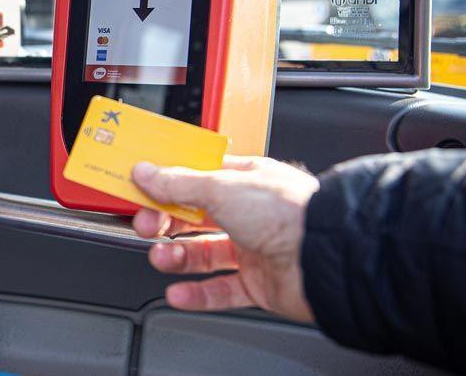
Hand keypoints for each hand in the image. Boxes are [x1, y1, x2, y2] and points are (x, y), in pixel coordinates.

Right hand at [131, 155, 319, 322]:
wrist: (326, 257)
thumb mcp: (221, 187)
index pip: (195, 178)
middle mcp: (248, 213)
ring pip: (203, 253)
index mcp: (244, 180)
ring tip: (159, 257)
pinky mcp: (258, 283)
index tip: (139, 189)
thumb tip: (146, 173)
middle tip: (145, 224)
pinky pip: (220, 289)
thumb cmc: (289, 212)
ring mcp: (253, 249)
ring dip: (175, 256)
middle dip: (165, 221)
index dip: (165, 184)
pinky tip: (177, 291)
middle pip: (194, 217)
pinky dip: (196, 293)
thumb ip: (178, 183)